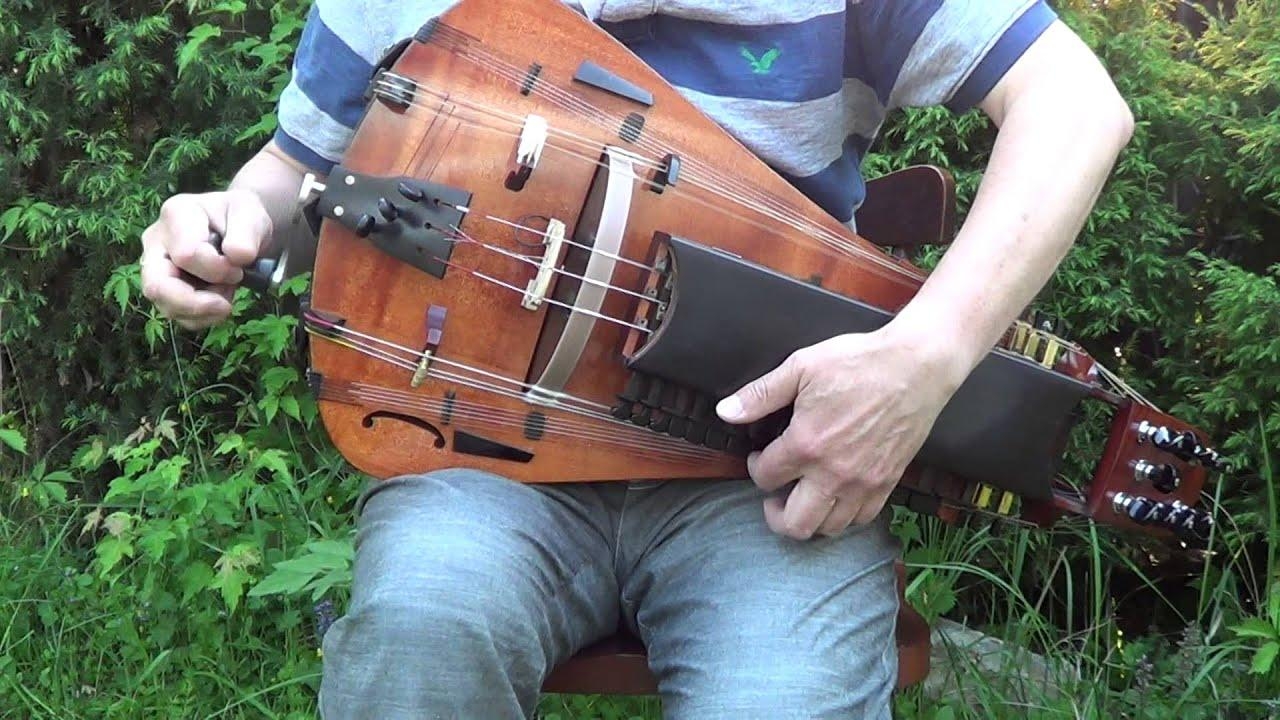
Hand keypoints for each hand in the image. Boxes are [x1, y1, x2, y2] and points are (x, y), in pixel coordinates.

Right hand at [139, 190, 271, 329]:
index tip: (239, 265)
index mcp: (175, 215)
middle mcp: (156, 242)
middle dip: (196, 304)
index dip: (217, 269)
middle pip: (157, 286)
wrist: (240, 228)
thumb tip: (237, 257)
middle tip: (226, 304)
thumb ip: (246, 234)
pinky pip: (179, 316)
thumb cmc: (241, 218)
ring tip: (227, 290)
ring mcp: (156, 268)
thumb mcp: (250, 215)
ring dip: (205, 310)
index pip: (185, 255)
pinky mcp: (165, 290)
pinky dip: (205, 317)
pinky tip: (220, 301)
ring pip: (167, 306)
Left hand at [715, 327, 963, 539]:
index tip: (762, 455)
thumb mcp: (801, 367)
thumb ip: (760, 394)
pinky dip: (844, 517)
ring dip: (809, 518)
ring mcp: (863, 482)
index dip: (756, 467)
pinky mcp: (888, 483)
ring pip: (828, 528)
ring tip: (803, 498)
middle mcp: (833, 473)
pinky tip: (835, 498)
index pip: (765, 477)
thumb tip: (725, 411)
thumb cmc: (859, 362)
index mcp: (806, 444)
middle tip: (774, 496)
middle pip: (794, 523)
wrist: (916, 366)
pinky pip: (861, 519)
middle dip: (775, 513)